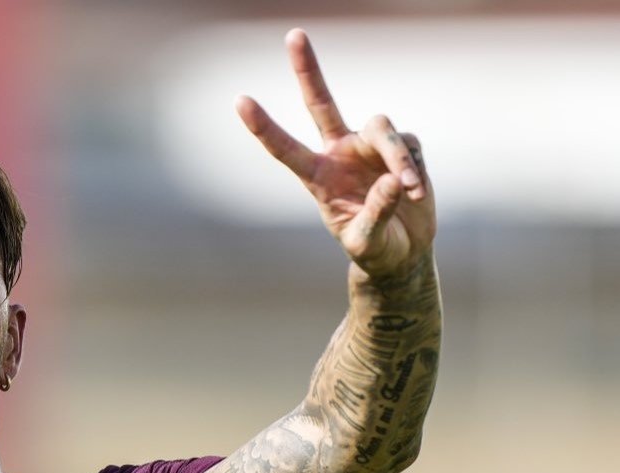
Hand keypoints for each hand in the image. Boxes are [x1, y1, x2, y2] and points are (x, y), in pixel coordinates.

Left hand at [238, 29, 435, 278]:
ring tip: (410, 190)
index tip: (239, 100)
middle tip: (293, 34)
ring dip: (397, 158)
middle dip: (307, 70)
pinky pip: (409, 145)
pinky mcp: (403, 147)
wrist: (404, 252)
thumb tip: (393, 180)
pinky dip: (415, 168)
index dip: (263, 126)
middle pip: (321, 102)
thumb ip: (375, 214)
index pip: (285, 148)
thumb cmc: (375, 249)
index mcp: (318, 176)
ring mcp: (370, 147)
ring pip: (382, 129)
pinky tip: (418, 194)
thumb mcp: (366, 242)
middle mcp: (340, 153)